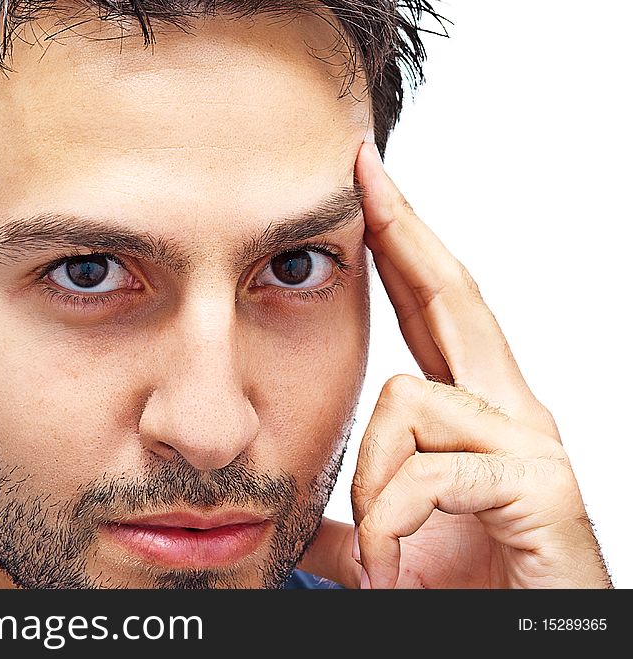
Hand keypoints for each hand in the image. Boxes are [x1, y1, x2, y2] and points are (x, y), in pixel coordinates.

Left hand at [299, 142, 612, 588]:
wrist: (529, 648)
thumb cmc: (472, 591)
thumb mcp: (393, 540)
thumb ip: (356, 513)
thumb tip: (306, 511)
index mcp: (472, 415)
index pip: (432, 311)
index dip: (401, 248)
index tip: (364, 190)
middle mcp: (508, 413)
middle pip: (454, 296)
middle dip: (406, 230)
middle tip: (365, 170)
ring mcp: (528, 445)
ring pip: (407, 399)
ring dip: (370, 479)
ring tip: (378, 547)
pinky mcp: (539, 487)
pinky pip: (430, 466)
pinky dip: (394, 516)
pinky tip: (393, 561)